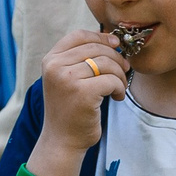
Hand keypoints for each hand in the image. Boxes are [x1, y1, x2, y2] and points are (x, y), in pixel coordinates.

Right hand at [34, 29, 127, 162]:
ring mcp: (67, 79)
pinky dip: (119, 88)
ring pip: (107, 63)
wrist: (62, 139)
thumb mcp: (68, 78)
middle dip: (116, 58)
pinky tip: (116, 97)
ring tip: (118, 88)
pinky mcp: (83, 93)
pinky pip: (112, 80)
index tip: (116, 45)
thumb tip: (112, 39)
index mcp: (50, 60)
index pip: (79, 35)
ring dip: (120, 76)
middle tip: (124, 71)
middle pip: (96, 48)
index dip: (101, 37)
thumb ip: (81, 58)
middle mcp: (55, 66)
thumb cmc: (71, 108)